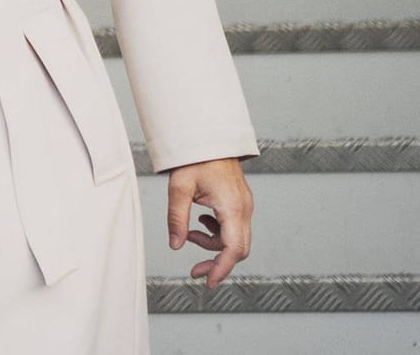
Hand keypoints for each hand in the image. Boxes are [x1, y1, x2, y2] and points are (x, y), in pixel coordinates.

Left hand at [165, 156, 252, 288]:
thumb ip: (177, 218)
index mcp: (232, 207)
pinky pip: (234, 227)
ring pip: (236, 239)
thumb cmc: (194, 159)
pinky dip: (217, 232)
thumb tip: (175, 245)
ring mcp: (244, 205)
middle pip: (239, 249)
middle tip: (195, 270)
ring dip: (214, 244)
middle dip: (217, 261)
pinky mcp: (240, 202)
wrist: (208, 137)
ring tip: (190, 234)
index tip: (208, 282)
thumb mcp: (179, 188)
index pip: (233, 249)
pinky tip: (201, 223)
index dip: (221, 268)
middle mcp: (244, 209)